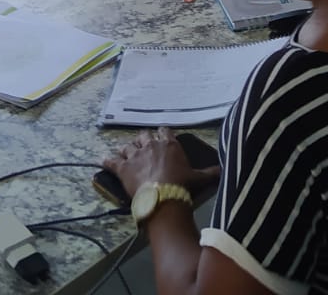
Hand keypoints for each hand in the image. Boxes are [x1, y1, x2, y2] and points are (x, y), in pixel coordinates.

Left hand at [101, 128, 220, 199]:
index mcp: (168, 144)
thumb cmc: (182, 185)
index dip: (161, 134)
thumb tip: (224, 170)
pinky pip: (111, 161)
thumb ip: (210, 172)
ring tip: (126, 154)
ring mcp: (134, 155)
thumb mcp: (199, 178)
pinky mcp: (122, 167)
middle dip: (143, 140)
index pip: (164, 130)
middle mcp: (150, 145)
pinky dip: (107, 160)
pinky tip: (102, 160)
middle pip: (143, 135)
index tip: (161, 138)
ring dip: (126, 150)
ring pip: (127, 146)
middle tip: (143, 148)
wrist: (164, 197)